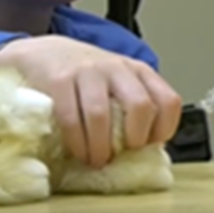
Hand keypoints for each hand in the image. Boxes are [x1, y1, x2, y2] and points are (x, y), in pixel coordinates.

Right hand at [0, 35, 181, 167]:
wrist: (45, 52)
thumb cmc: (87, 76)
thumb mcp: (119, 83)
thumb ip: (132, 107)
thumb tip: (145, 151)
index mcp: (139, 71)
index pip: (168, 100)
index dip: (164, 129)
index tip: (150, 146)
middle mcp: (117, 68)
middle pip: (140, 105)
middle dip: (134, 138)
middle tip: (123, 154)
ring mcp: (88, 71)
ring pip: (101, 115)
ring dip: (100, 147)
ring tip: (97, 160)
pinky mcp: (59, 80)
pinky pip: (70, 118)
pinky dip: (77, 143)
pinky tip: (79, 151)